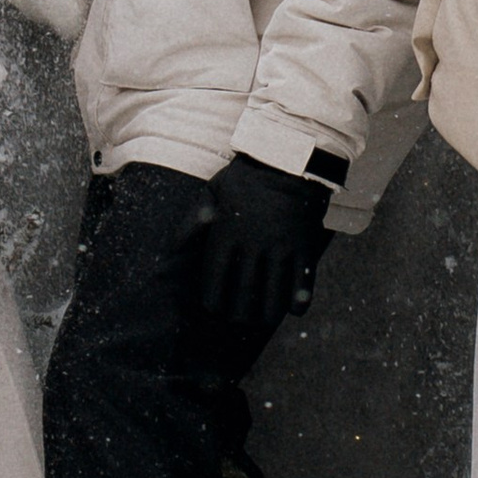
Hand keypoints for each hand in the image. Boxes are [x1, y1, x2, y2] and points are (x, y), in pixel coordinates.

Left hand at [195, 157, 332, 329]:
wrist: (291, 158)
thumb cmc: (247, 177)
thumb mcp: (213, 191)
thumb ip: (192, 221)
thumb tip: (172, 248)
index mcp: (226, 234)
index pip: (215, 283)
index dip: (214, 302)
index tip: (216, 308)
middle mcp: (253, 245)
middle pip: (244, 296)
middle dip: (240, 315)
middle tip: (240, 319)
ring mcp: (281, 248)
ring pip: (273, 297)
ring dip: (267, 314)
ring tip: (264, 319)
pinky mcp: (305, 247)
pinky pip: (302, 285)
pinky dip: (298, 303)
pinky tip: (294, 309)